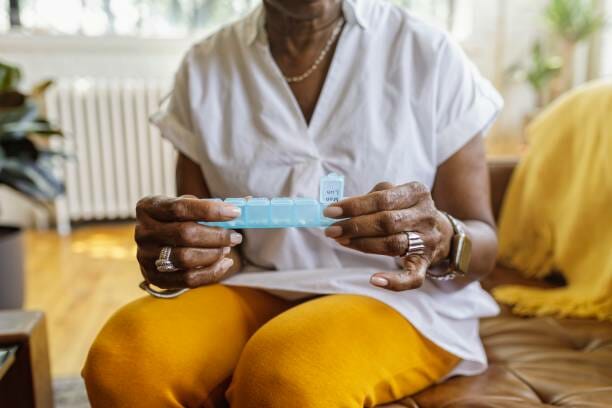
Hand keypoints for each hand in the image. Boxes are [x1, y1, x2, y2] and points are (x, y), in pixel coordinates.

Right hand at [135, 195, 241, 288]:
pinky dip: (211, 273)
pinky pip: (188, 279)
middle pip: (185, 234)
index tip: (234, 212)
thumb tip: (246, 203)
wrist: (156, 244)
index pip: (180, 208)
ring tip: (227, 249)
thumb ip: (210, 205)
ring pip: (186, 258)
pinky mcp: (154, 277)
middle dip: (217, 235)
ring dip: (214, 254)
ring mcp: (145, 256)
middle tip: (236, 236)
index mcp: (148, 207)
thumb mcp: (186, 207)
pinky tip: (224, 263)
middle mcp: (142, 231)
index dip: (210, 210)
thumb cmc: (177, 220)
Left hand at [323, 182, 452, 290]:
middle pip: (387, 222)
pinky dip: (394, 281)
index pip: (382, 198)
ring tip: (342, 241)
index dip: (354, 206)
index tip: (330, 211)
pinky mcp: (426, 263)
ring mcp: (427, 241)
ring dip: (363, 245)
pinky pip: (412, 277)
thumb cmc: (407, 210)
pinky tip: (374, 280)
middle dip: (355, 226)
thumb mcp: (396, 194)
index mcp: (417, 192)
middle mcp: (425, 215)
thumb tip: (341, 207)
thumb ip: (372, 197)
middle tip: (331, 230)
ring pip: (392, 245)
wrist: (442, 233)